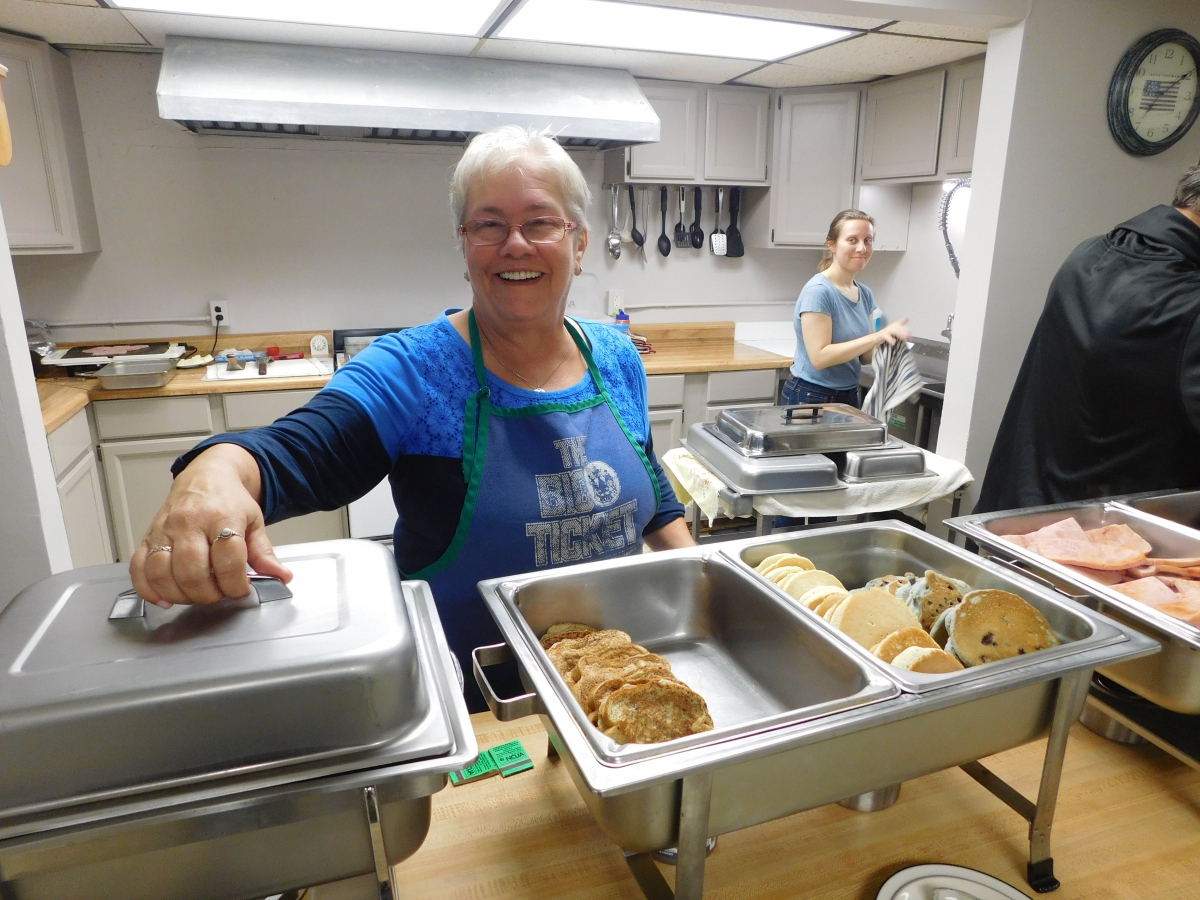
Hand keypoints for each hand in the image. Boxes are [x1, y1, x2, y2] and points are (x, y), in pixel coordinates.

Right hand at [129, 444, 291, 607]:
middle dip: (208, 594)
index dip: (236, 584)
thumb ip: (264, 552)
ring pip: (162, 572)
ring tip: (196, 595)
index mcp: (221, 516)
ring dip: (181, 594)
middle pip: (192, 571)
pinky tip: (165, 598)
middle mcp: (189, 522)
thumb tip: (282, 576)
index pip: (228, 559)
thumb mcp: (254, 521)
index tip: (241, 590)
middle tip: (219, 593)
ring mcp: (164, 529)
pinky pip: (138, 568)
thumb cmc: (229, 501)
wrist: (205, 477)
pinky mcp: (147, 536)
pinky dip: (148, 589)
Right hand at [877, 317, 911, 345]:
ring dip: (899, 334)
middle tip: (909, 336)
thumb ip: (901, 323)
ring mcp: (886, 330)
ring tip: (904, 338)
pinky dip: (890, 339)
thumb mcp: (894, 328)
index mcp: (894, 325)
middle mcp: (891, 326)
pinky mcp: (882, 335)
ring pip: (894, 331)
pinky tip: (894, 342)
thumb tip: (908, 317)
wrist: (876, 337)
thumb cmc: (886, 333)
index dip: (906, 329)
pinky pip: (886, 336)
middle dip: (904, 332)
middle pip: (898, 327)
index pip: (901, 325)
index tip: (911, 334)